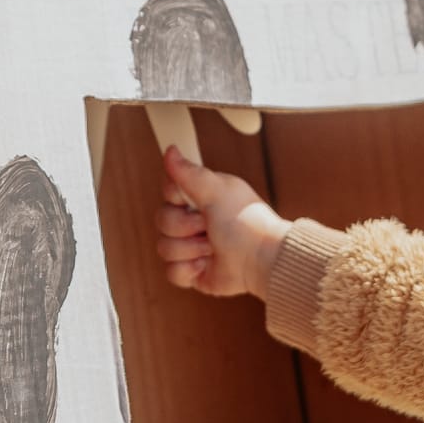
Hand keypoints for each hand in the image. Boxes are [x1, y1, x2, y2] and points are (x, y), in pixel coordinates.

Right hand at [155, 145, 290, 298]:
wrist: (261, 260)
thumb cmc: (246, 223)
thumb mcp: (217, 189)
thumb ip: (189, 171)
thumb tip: (170, 150)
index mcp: (201, 198)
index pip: (168, 193)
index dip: (177, 198)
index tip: (196, 200)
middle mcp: (194, 221)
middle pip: (162, 220)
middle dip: (186, 226)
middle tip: (209, 226)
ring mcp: (192, 248)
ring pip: (164, 247)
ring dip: (190, 249)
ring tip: (213, 248)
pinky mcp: (192, 272)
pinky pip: (171, 272)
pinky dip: (189, 270)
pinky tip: (206, 265)